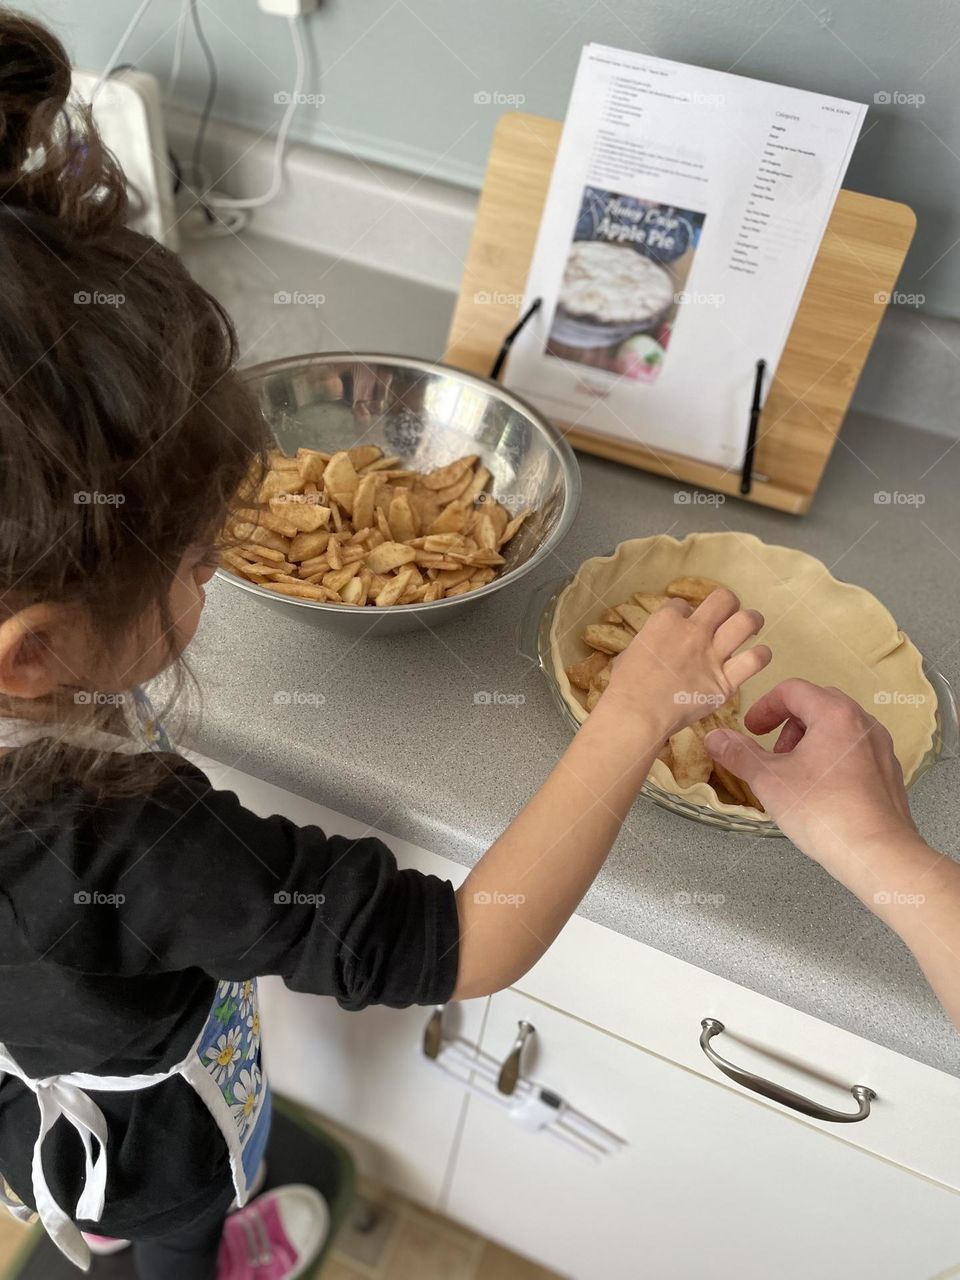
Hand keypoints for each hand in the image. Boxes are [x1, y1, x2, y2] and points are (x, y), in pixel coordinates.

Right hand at [605, 589, 769, 735]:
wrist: (637, 714)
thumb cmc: (625, 686)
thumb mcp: (630, 652)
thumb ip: (650, 642)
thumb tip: (656, 645)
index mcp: (666, 621)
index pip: (683, 604)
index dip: (684, 614)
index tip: (683, 627)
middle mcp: (694, 631)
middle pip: (724, 600)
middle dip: (727, 605)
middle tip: (725, 616)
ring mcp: (713, 655)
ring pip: (747, 622)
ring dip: (750, 621)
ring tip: (749, 627)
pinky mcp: (725, 681)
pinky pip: (755, 660)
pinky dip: (760, 655)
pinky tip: (756, 656)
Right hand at [704, 679, 920, 865]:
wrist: (877, 852)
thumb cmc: (821, 810)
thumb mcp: (769, 780)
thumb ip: (739, 754)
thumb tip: (714, 737)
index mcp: (835, 714)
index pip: (793, 690)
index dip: (764, 707)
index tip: (751, 731)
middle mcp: (863, 722)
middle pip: (818, 704)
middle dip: (788, 723)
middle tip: (774, 753)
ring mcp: (880, 747)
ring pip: (839, 727)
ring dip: (811, 740)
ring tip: (796, 773)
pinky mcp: (890, 772)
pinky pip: (855, 750)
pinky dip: (832, 756)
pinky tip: (822, 791)